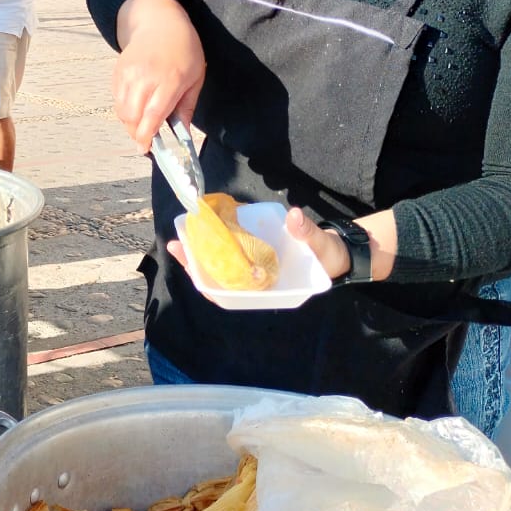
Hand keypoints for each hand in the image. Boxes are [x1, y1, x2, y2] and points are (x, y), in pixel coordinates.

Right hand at [112, 0, 205, 151]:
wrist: (159, 21)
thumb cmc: (183, 48)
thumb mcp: (195, 77)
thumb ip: (187, 107)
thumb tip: (182, 133)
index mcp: (169, 80)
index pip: (152, 116)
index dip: (147, 137)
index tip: (147, 149)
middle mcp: (145, 77)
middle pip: (131, 117)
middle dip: (137, 133)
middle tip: (147, 138)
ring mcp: (128, 74)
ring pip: (121, 110)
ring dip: (130, 122)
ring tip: (143, 120)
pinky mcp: (118, 72)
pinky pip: (116, 99)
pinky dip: (125, 108)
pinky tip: (137, 103)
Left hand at [166, 209, 352, 281]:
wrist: (335, 251)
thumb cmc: (328, 255)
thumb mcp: (321, 245)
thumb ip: (307, 233)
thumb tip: (295, 216)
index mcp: (266, 289)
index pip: (229, 294)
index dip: (207, 284)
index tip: (189, 269)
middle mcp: (255, 282)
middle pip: (217, 280)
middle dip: (195, 265)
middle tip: (175, 245)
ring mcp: (253, 268)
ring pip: (219, 266)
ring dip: (200, 253)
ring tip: (181, 236)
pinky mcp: (255, 253)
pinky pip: (230, 252)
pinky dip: (217, 241)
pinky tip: (203, 227)